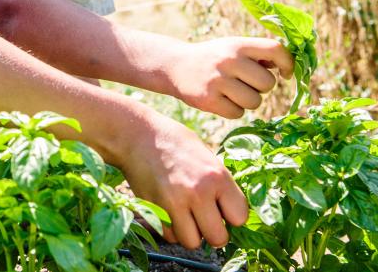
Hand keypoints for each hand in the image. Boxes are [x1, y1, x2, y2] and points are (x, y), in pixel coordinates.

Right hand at [116, 107, 246, 248]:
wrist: (137, 136)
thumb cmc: (176, 143)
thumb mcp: (208, 157)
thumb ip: (221, 186)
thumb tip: (233, 216)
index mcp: (217, 177)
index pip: (240, 217)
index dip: (232, 215)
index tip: (223, 208)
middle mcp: (197, 193)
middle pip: (218, 238)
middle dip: (214, 232)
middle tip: (207, 219)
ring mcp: (174, 204)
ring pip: (192, 243)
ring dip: (191, 233)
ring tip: (186, 214)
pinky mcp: (153, 211)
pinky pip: (170, 236)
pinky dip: (171, 229)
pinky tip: (170, 211)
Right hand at [165, 37, 293, 117]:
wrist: (175, 66)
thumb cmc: (213, 58)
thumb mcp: (232, 47)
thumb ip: (258, 55)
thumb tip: (286, 67)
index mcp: (238, 44)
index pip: (276, 49)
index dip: (288, 64)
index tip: (285, 74)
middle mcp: (228, 60)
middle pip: (268, 83)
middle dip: (262, 87)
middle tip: (247, 84)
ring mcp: (217, 81)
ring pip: (255, 102)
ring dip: (248, 101)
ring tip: (234, 92)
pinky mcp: (209, 100)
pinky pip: (237, 113)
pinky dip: (233, 110)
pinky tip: (221, 99)